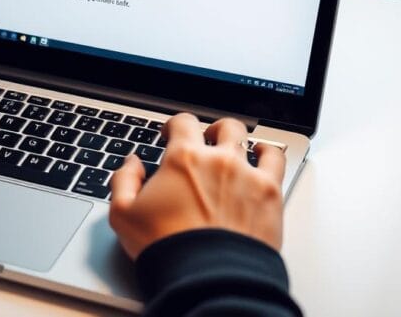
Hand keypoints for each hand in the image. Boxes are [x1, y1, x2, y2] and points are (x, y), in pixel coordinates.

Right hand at [108, 114, 285, 258]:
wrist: (207, 278)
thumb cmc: (167, 249)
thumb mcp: (124, 215)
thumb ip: (124, 181)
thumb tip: (132, 164)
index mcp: (183, 159)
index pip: (182, 122)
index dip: (175, 125)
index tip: (172, 134)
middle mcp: (218, 160)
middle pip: (222, 127)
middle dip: (212, 131)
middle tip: (207, 141)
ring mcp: (247, 175)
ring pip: (250, 140)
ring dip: (241, 140)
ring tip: (238, 148)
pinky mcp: (270, 194)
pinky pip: (276, 161)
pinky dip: (269, 154)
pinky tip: (264, 157)